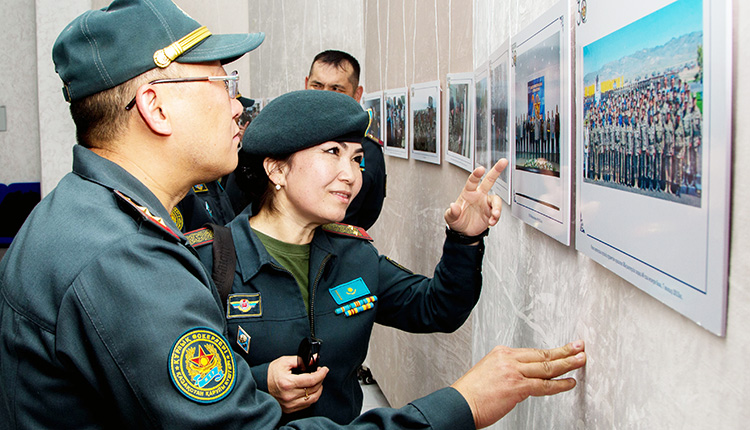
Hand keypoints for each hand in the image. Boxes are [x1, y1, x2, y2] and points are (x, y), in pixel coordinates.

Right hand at [267, 355, 328, 412]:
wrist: (261, 384)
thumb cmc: (272, 373)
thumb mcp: (285, 362)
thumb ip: (301, 360)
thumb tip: (314, 358)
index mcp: (288, 383)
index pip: (312, 380)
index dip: (321, 374)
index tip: (324, 369)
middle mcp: (289, 395)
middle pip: (314, 389)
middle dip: (321, 379)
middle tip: (320, 372)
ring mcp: (289, 404)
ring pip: (313, 398)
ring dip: (318, 389)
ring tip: (317, 381)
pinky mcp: (290, 409)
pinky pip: (307, 404)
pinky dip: (312, 396)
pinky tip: (311, 389)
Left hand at [444, 158, 507, 236]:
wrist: (464, 232)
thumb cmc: (457, 220)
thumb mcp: (450, 217)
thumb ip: (452, 212)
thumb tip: (453, 206)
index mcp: (468, 193)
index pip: (472, 181)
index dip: (476, 174)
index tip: (481, 169)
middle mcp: (479, 195)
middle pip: (489, 180)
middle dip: (496, 170)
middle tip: (503, 162)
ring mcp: (486, 203)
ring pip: (496, 200)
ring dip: (497, 208)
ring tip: (495, 215)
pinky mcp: (491, 212)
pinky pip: (497, 213)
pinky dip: (496, 218)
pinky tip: (491, 222)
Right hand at [451, 340, 585, 428]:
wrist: (458, 404)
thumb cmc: (471, 394)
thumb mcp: (489, 373)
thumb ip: (508, 372)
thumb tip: (525, 379)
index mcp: (501, 353)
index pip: (533, 352)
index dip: (552, 351)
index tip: (565, 348)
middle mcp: (508, 358)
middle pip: (543, 354)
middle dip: (565, 351)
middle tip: (580, 347)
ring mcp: (512, 371)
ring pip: (547, 367)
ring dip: (567, 364)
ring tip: (581, 360)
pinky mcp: (516, 386)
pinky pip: (543, 385)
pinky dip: (559, 385)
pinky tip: (569, 383)